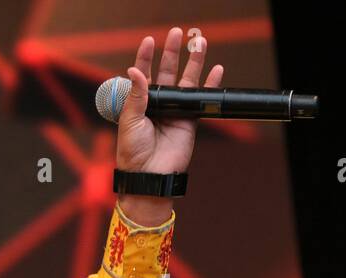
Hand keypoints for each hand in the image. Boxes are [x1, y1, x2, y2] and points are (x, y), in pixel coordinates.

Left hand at [115, 28, 223, 224]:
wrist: (149, 176)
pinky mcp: (189, 119)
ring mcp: (174, 110)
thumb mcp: (129, 121)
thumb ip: (136, 95)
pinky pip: (201, 97)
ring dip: (193, 62)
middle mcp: (156, 104)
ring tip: (199, 42)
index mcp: (137, 103)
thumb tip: (135, 70)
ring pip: (185, 80)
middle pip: (166, 72)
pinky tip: (216, 68)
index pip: (142, 74)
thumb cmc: (132, 152)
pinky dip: (210, 84)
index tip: (149, 40)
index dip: (145, 57)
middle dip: (171, 52)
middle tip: (177, 32)